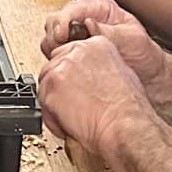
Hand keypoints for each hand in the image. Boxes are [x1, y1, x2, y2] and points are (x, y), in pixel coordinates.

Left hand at [36, 36, 155, 163]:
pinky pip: (43, 104)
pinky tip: (70, 123)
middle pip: (55, 64)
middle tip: (74, 102)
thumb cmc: (128, 108)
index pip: (71, 51)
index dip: (72, 72)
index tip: (77, 84)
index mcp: (96, 45)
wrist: (124, 126)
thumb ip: (102, 66)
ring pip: (46, 84)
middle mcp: (76, 52)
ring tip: (74, 115)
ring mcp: (60, 70)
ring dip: (55, 101)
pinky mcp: (49, 90)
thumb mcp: (123, 73)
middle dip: (61, 84)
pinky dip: (52, 117)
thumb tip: (95, 72)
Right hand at [39, 0, 171, 96]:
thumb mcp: (132, 39)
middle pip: (54, 22)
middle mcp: (83, 18)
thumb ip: (110, 31)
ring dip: (55, 49)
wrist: (149, 78)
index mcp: (98, 7)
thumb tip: (89, 24)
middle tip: (63, 50)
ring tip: (68, 60)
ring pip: (50, 38)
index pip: (71, 9)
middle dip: (55, 36)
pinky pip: (54, 55)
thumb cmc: (144, 55)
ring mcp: (75, 37)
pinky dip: (56, 61)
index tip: (63, 34)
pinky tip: (69, 67)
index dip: (63, 21)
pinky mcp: (71, 54)